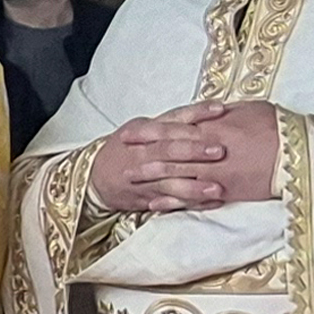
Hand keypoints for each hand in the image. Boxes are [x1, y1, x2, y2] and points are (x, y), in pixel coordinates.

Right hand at [87, 101, 275, 212]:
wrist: (94, 176)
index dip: (195, 114)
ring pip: (169, 180)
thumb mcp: (140, 128)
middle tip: (219, 151)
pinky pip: (169, 201)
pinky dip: (189, 203)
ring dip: (193, 185)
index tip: (219, 110)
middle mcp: (142, 152)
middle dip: (194, 150)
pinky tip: (209, 202)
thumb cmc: (124, 149)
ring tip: (217, 188)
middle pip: (169, 149)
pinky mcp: (145, 197)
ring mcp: (143, 177)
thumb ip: (170, 122)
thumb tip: (208, 110)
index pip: (171, 119)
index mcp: (144, 130)